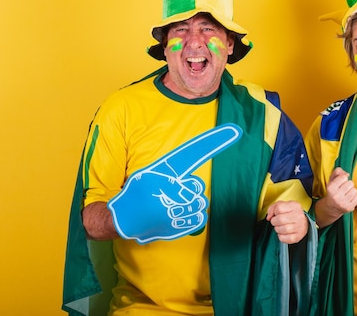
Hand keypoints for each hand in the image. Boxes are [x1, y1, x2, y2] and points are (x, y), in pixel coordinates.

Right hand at [108, 124, 241, 243]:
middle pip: (197, 187)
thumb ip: (173, 171)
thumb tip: (194, 182)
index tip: (234, 130)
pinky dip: (191, 218)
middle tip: (172, 195)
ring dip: (190, 206)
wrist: (122, 218)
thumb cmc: (139, 193)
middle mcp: (168, 188)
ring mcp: (172, 208)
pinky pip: (197, 220)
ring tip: (172, 207)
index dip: (212, 142)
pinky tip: (177, 217)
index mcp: (163, 171)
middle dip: (189, 191)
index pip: (191, 154)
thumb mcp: (151, 173)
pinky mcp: (175, 226)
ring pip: (199, 204)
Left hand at [266, 200, 307, 243]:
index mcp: (294, 206)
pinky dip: (280, 236)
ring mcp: (299, 227)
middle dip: (274, 221)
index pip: (279, 208)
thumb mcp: (282, 205)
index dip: (274, 212)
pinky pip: (283, 238)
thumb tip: (269, 217)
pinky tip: (283, 233)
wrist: (303, 222)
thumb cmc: (291, 213)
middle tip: (276, 222)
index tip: (276, 214)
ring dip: (277, 229)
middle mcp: (298, 216)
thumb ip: (272, 208)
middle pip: (280, 219)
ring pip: (282, 229)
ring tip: (280, 227)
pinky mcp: (297, 236)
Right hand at [325, 167, 356, 214]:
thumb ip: (337, 172)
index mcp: (330, 187)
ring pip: (355, 190)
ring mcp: (343, 202)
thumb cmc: (333, 191)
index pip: (344, 177)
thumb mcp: (331, 180)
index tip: (341, 181)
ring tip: (347, 193)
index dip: (344, 178)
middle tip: (345, 188)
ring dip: (352, 190)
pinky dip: (355, 197)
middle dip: (349, 184)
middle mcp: (336, 195)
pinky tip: (349, 198)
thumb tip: (347, 174)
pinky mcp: (348, 207)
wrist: (331, 207)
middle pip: (351, 183)